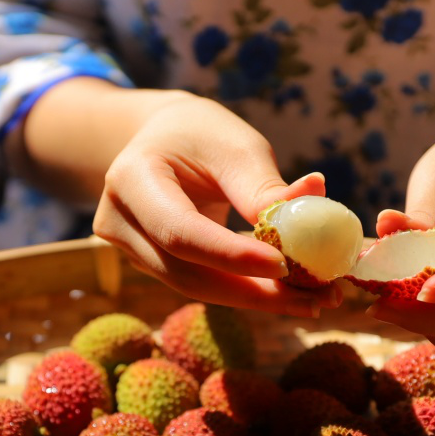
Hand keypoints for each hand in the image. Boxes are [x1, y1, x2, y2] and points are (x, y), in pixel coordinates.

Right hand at [91, 93, 341, 317]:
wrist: (160, 139)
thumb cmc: (199, 135)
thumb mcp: (233, 145)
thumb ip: (263, 184)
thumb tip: (315, 202)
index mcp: (131, 179)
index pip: (180, 231)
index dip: (231, 256)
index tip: (286, 266)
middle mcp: (119, 222)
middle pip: (186, 274)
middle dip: (253, 291)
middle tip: (315, 299)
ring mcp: (128, 249)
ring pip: (195, 287)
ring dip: (256, 298)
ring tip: (313, 299)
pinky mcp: (149, 265)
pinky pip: (200, 283)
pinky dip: (245, 290)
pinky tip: (288, 292)